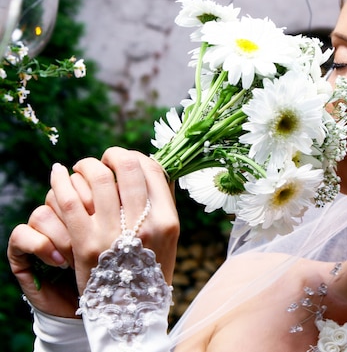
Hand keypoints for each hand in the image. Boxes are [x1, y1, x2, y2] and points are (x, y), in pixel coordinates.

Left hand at [8, 147, 179, 316]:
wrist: (131, 311)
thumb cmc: (148, 270)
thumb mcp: (167, 239)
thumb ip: (161, 205)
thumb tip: (149, 169)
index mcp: (168, 220)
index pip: (152, 170)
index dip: (135, 156)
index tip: (124, 159)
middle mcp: (144, 224)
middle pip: (127, 167)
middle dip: (112, 155)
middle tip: (103, 159)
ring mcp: (115, 234)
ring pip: (98, 178)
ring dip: (86, 165)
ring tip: (81, 167)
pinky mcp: (86, 244)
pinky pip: (70, 200)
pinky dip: (61, 181)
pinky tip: (58, 173)